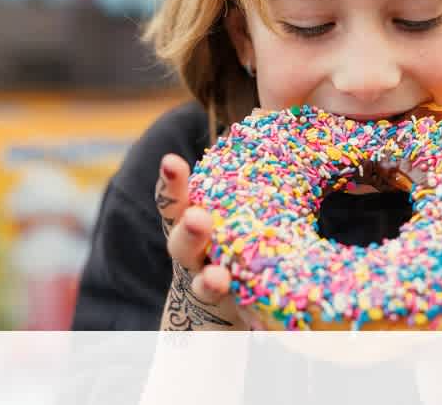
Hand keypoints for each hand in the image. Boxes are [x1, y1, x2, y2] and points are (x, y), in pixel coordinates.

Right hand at [155, 154, 263, 329]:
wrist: (216, 305)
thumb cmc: (227, 239)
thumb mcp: (229, 209)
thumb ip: (238, 179)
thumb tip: (271, 118)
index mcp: (190, 221)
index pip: (174, 199)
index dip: (170, 182)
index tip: (171, 162)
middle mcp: (191, 255)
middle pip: (181, 242)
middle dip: (189, 230)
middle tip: (198, 218)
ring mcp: (206, 287)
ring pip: (203, 283)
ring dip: (209, 280)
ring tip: (218, 277)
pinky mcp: (229, 314)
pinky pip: (235, 317)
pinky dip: (248, 319)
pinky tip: (261, 324)